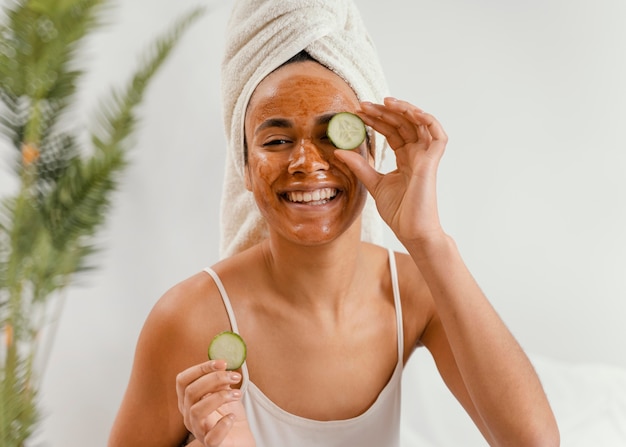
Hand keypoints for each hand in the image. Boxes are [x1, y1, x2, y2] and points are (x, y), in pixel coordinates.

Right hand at [176, 360, 254, 446]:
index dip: (201, 368)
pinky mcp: (211, 444)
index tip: (222, 362)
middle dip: (215, 379)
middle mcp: (188, 415)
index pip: (182, 380)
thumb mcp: (224, 392)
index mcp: (188, 400)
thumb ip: (220, 380)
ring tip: (238, 394)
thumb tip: (223, 364)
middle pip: (190, 391)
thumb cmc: (229, 414)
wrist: (240, 438)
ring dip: (220, 397)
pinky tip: (232, 417)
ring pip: (197, 410)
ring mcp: (198, 430)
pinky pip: (211, 437)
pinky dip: (223, 424)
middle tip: (235, 376)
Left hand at [335, 97, 446, 245]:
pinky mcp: (432, 163)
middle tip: (363, 105)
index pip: (392, 131)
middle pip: (403, 124)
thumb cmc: (398, 212)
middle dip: (383, 112)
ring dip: (403, 109)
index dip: (376, 120)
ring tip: (383, 102)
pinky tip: (411, 112)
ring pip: (420, 123)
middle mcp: (417, 154)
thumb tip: (339, 151)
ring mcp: (426, 157)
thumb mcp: (373, 183)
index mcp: (405, 158)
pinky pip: (438, 135)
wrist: (411, 231)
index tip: (357, 112)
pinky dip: (427, 120)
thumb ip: (359, 166)